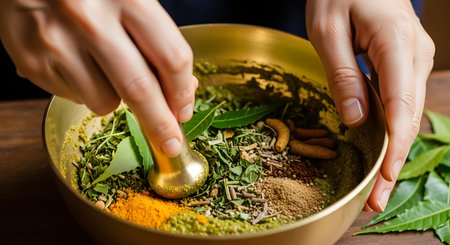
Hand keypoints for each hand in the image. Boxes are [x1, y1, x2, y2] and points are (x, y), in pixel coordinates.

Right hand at [0, 0, 196, 155]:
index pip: (171, 58)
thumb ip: (158, 40)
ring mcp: (56, 42)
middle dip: (160, 125)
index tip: (184, 111)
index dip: (183, 92)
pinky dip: (85, 89)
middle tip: (170, 143)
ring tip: (104, 69)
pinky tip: (77, 62)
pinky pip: (74, 97)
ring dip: (116, 98)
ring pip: (105, 102)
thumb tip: (184, 89)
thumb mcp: (131, 0)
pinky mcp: (30, 60)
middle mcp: (89, 19)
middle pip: (139, 90)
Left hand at [306, 0, 434, 210]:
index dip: (395, 144)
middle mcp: (415, 55)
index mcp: (396, 42)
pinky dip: (392, 132)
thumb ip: (342, 73)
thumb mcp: (327, 29)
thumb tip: (356, 119)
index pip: (401, 102)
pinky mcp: (405, 65)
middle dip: (393, 161)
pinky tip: (381, 153)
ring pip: (408, 114)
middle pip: (409, 117)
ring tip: (377, 187)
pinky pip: (401, 103)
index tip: (384, 175)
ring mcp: (414, 61)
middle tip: (374, 199)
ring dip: (393, 152)